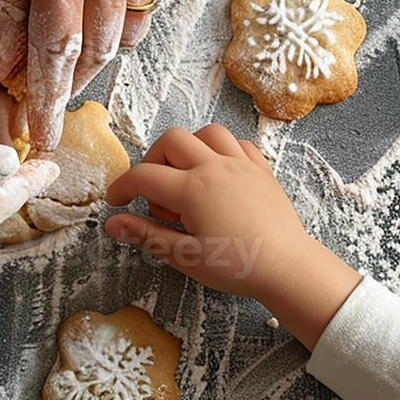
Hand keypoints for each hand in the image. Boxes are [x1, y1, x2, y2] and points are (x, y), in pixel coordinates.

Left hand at [0, 0, 156, 151]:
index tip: (39, 130)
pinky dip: (114, 20)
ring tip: (60, 66)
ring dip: (93, 55)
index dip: (47, 94)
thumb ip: (2, 10)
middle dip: (69, 81)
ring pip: (126, 26)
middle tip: (39, 103)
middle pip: (99, 43)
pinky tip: (87, 23)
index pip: (60, 44)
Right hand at [105, 126, 359, 347]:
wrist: (287, 266)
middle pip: (172, 140)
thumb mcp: (186, 257)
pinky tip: (219, 174)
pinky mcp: (261, 168)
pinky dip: (221, 150)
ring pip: (207, 133)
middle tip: (154, 192)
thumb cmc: (236, 266)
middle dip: (153, 160)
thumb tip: (112, 223)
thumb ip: (147, 235)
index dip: (123, 187)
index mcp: (192, 189)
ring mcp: (241, 163)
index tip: (116, 202)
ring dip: (189, 147)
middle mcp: (215, 166)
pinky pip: (237, 143)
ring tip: (187, 176)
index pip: (144, 176)